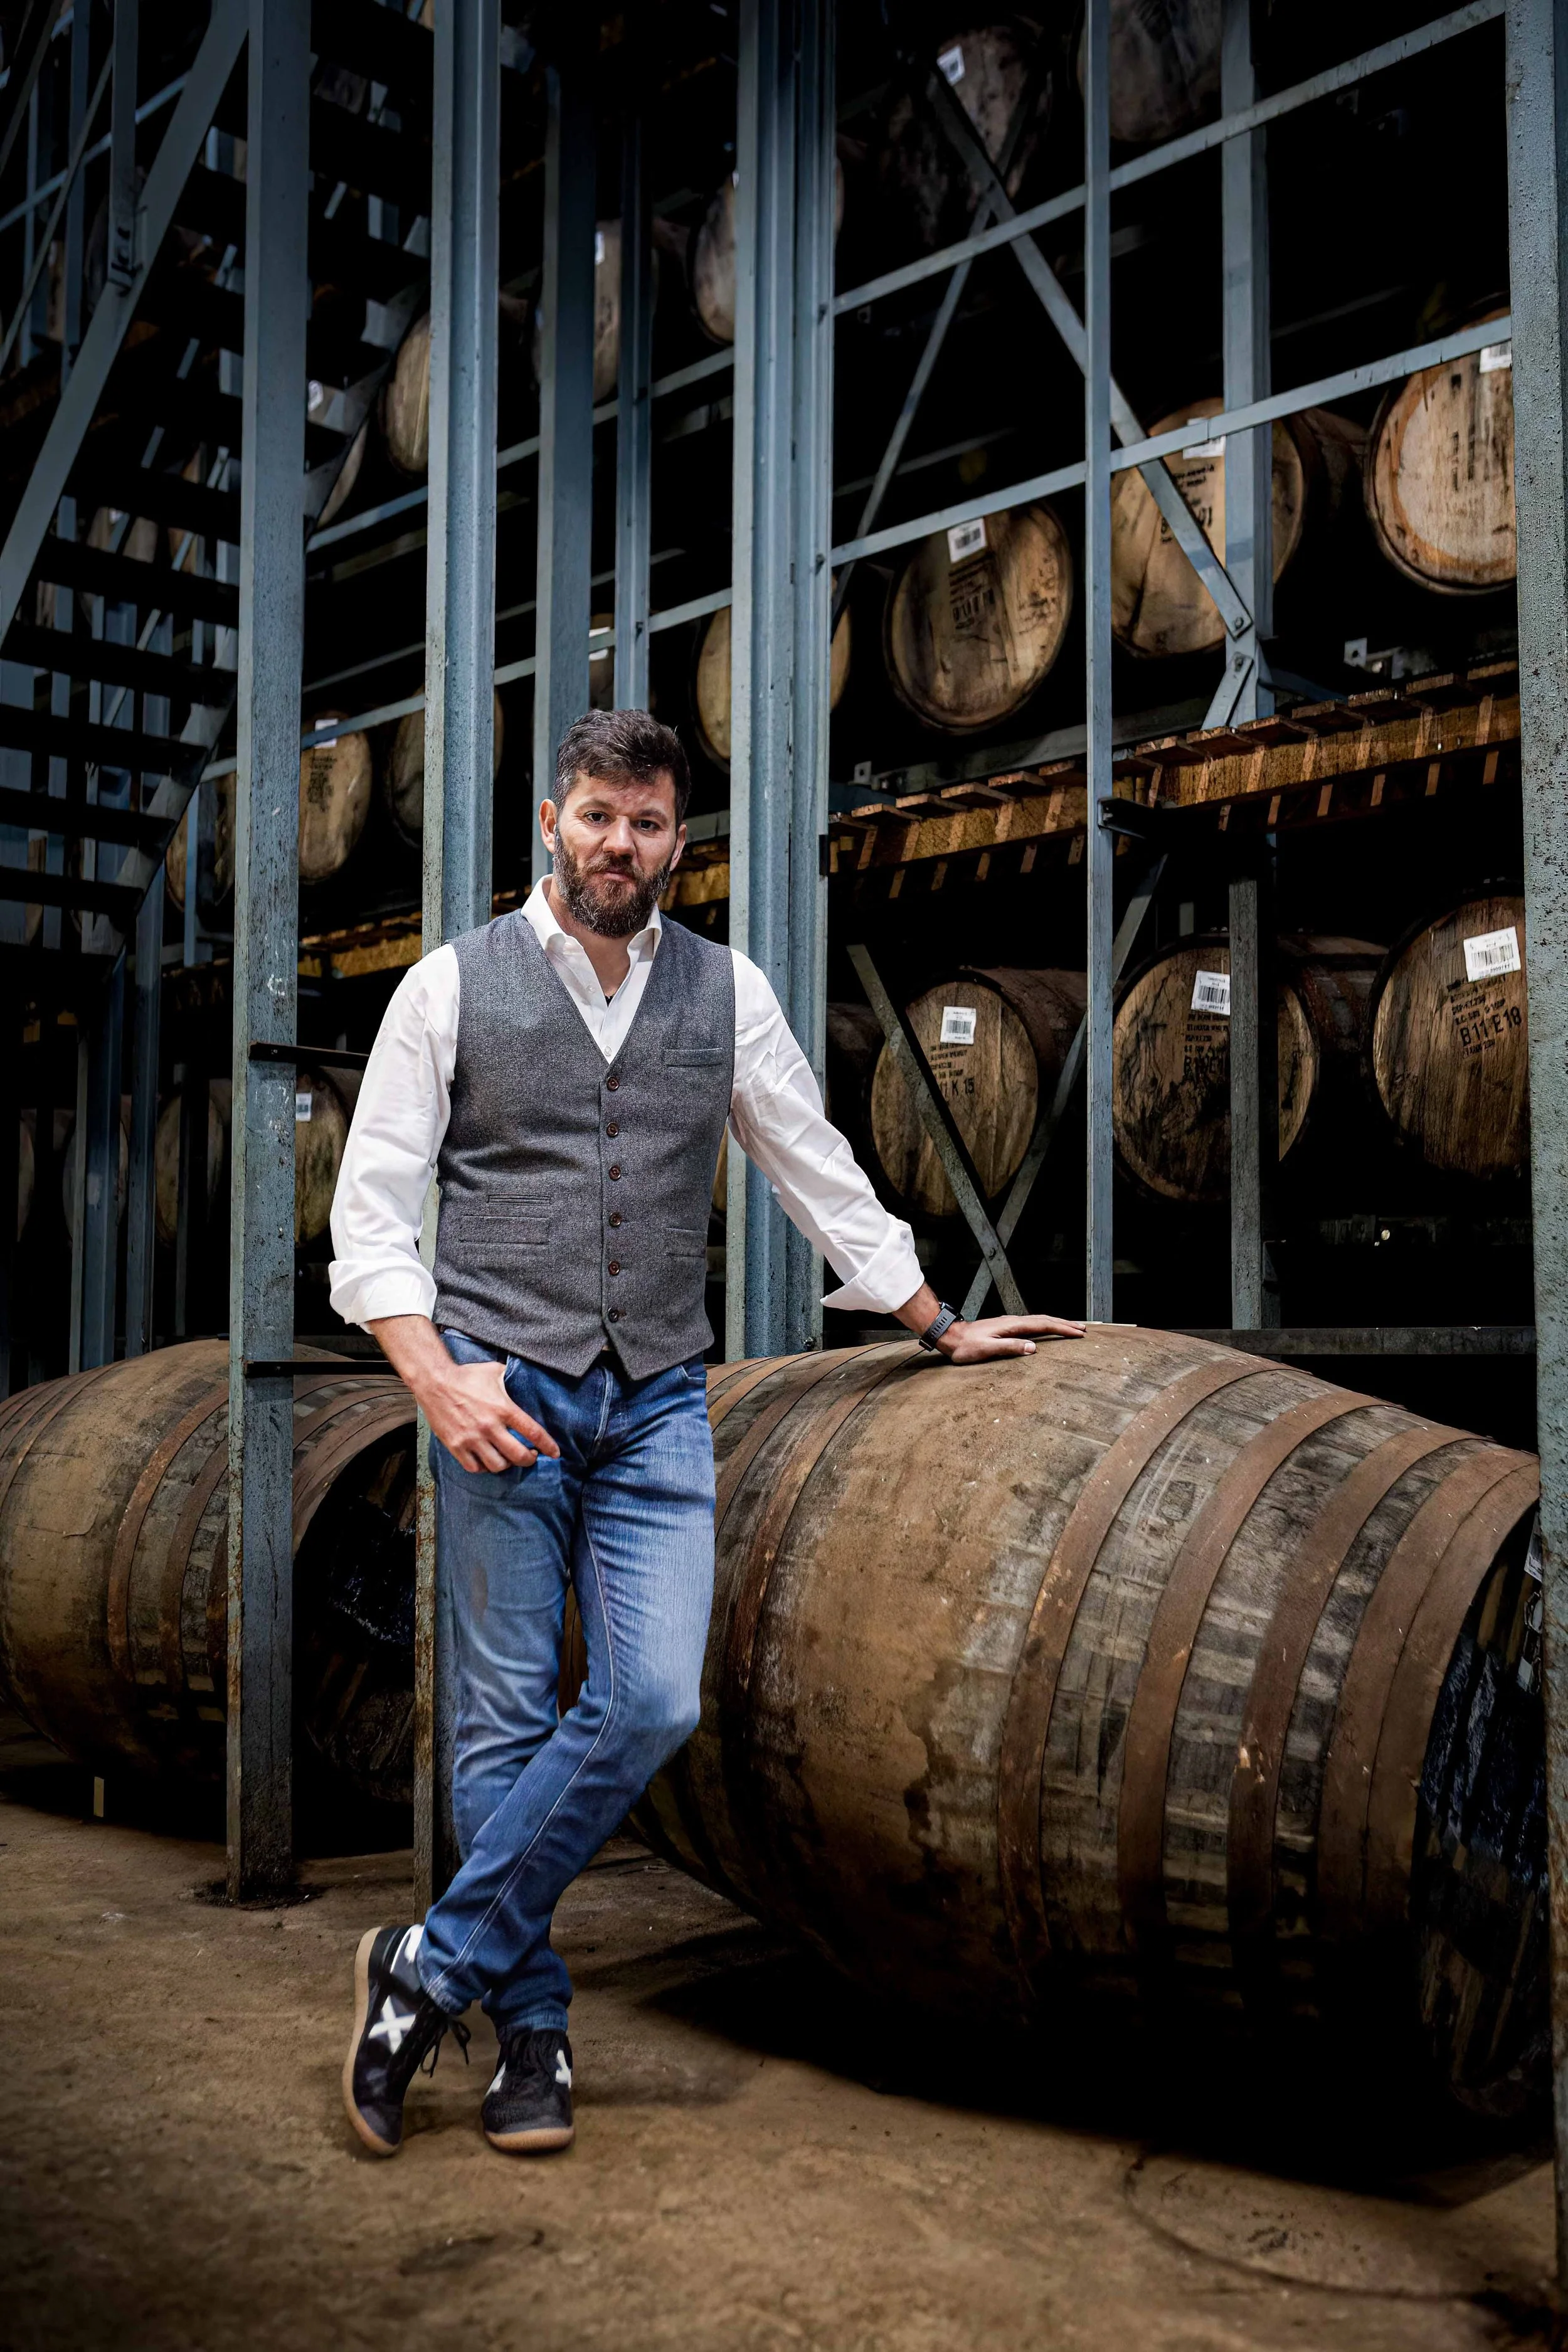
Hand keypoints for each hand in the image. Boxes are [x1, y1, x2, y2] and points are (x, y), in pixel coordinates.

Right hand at [424, 1358, 559, 1471]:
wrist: (434, 1382)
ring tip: (508, 1458)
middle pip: (518, 1455)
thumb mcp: (495, 1372)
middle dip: (529, 1460)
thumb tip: (527, 1379)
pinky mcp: (456, 1446)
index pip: (533, 1432)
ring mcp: (471, 1438)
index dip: (547, 1445)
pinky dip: (484, 1468)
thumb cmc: (466, 1376)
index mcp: (503, 1408)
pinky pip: (475, 1467)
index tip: (554, 1453)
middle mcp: (489, 1426)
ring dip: (507, 1465)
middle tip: (531, 1456)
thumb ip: (513, 1379)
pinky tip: (487, 1460)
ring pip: (497, 1465)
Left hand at [936, 1312, 1084, 1363]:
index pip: (1043, 1326)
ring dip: (1057, 1324)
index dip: (1063, 1329)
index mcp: (1012, 1326)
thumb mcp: (987, 1349)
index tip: (1079, 1333)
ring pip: (1039, 1321)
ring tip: (1071, 1328)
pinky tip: (1047, 1330)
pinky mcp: (1006, 1327)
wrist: (950, 1336)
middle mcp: (1013, 1321)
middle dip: (1065, 1324)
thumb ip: (1010, 1347)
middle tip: (1083, 1330)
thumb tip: (1033, 1348)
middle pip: (1045, 1320)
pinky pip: (1032, 1324)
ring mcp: (1010, 1323)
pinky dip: (1045, 1326)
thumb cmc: (966, 1346)